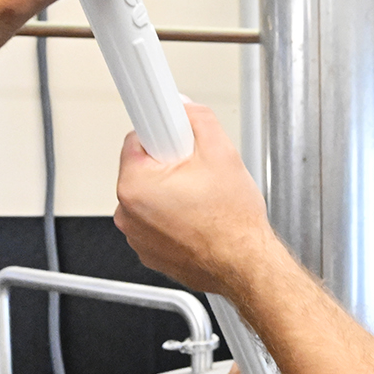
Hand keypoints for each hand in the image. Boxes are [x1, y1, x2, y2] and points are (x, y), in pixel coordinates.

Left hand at [115, 103, 277, 294]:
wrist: (245, 265)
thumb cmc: (233, 224)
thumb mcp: (221, 153)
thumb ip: (197, 118)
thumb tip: (184, 107)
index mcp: (136, 186)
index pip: (137, 138)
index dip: (163, 133)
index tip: (171, 134)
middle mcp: (128, 214)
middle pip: (144, 168)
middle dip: (171, 165)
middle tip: (200, 175)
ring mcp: (136, 236)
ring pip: (150, 195)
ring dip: (172, 192)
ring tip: (203, 201)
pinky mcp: (147, 250)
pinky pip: (154, 221)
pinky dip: (172, 217)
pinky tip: (198, 219)